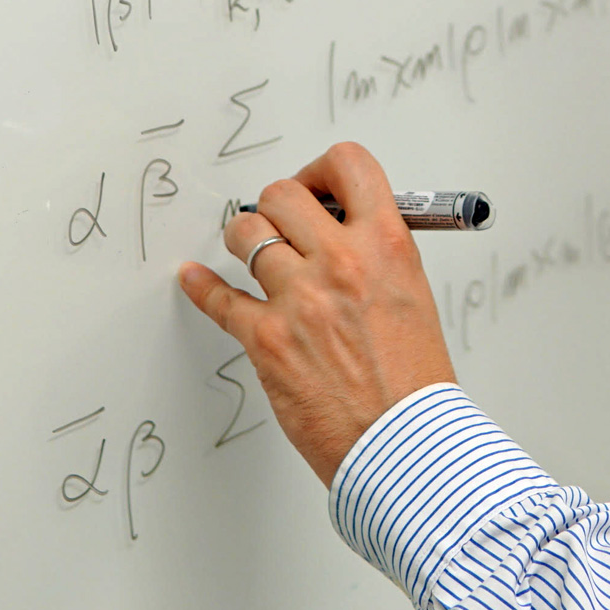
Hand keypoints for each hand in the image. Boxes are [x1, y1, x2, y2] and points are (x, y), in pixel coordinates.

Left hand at [178, 142, 456, 485]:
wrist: (404, 444)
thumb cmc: (414, 380)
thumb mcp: (413, 293)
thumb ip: (376, 254)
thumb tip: (342, 228)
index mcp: (387, 245)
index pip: (348, 165)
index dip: (324, 169)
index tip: (318, 186)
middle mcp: (341, 263)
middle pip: (282, 194)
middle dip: (278, 206)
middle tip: (281, 222)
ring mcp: (299, 300)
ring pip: (246, 233)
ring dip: (246, 239)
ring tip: (252, 251)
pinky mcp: (265, 340)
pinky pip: (219, 298)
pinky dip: (201, 285)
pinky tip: (195, 277)